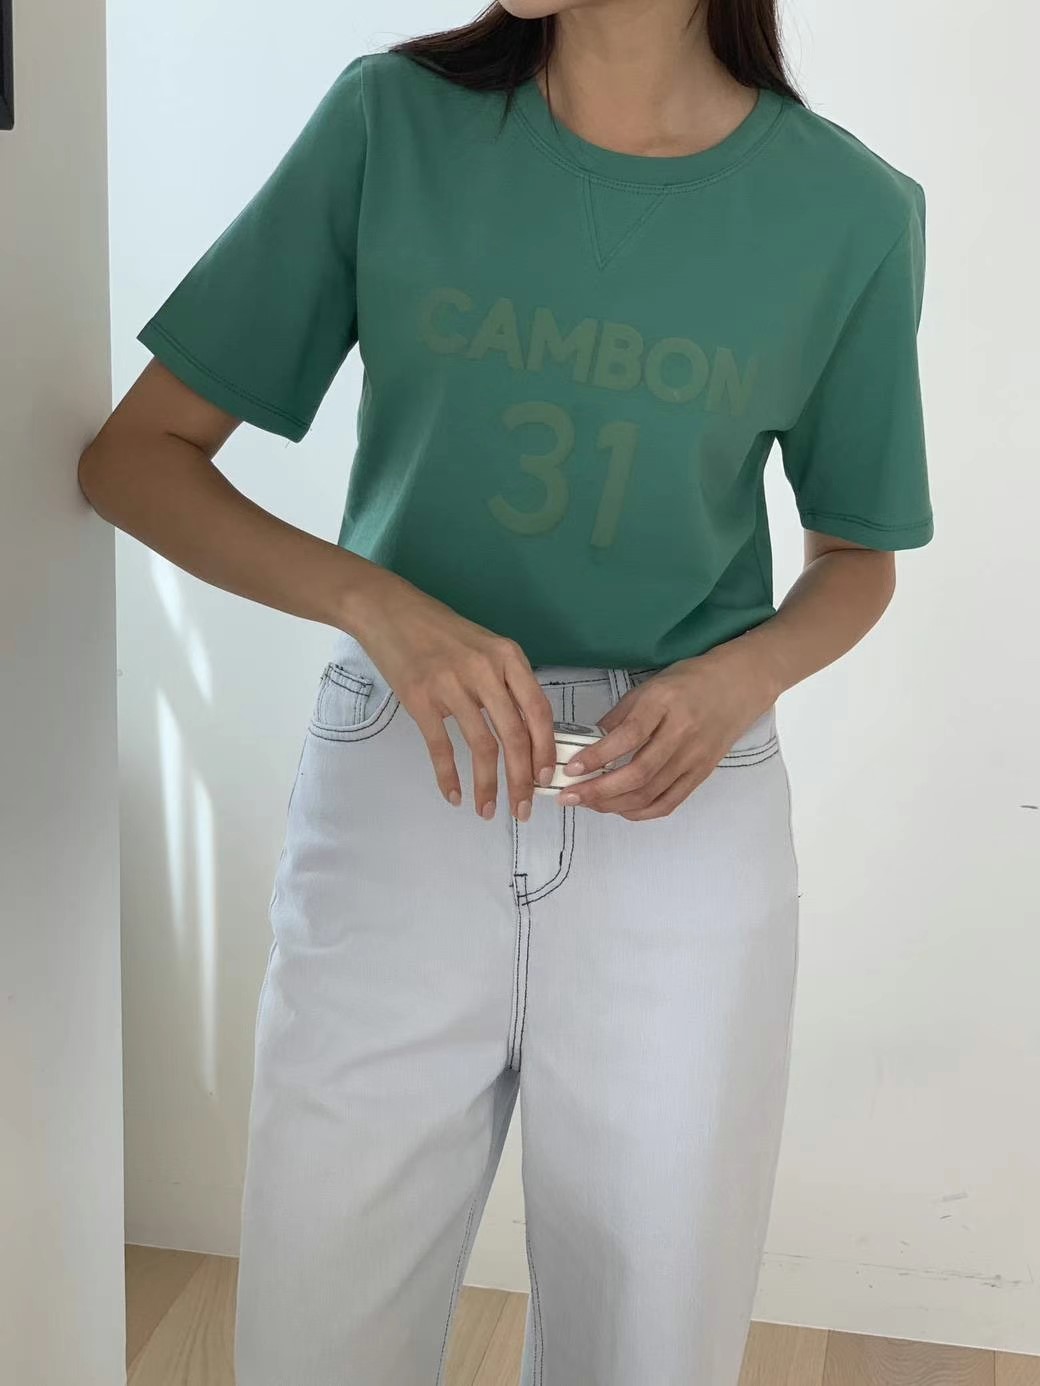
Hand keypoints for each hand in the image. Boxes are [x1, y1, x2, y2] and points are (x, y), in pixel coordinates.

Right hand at [351, 571, 555, 821]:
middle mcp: (485, 670)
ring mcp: (452, 684)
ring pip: (482, 747)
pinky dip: (449, 777)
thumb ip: (506, 682)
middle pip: (514, 736)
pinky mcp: (421, 699)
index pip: (538, 711)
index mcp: (508, 657)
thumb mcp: (485, 646)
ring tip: (488, 810)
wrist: (388, 610)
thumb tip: (526, 733)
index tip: (545, 778)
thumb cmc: (439, 630)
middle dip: (522, 780)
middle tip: (523, 809)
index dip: (545, 749)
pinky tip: (454, 795)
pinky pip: (441, 747)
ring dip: (487, 786)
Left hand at [555, 645, 777, 820]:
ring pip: (651, 793)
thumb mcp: (650, 687)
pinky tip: (618, 809)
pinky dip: (641, 811)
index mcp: (666, 703)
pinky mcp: (702, 774)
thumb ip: (620, 716)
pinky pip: (669, 802)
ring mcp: (695, 757)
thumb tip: (589, 745)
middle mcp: (682, 733)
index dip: (598, 756)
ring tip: (587, 803)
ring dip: (613, 804)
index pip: (629, 736)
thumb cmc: (689, 682)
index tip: (571, 768)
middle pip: (639, 773)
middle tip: (570, 796)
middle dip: (598, 790)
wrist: (738, 686)